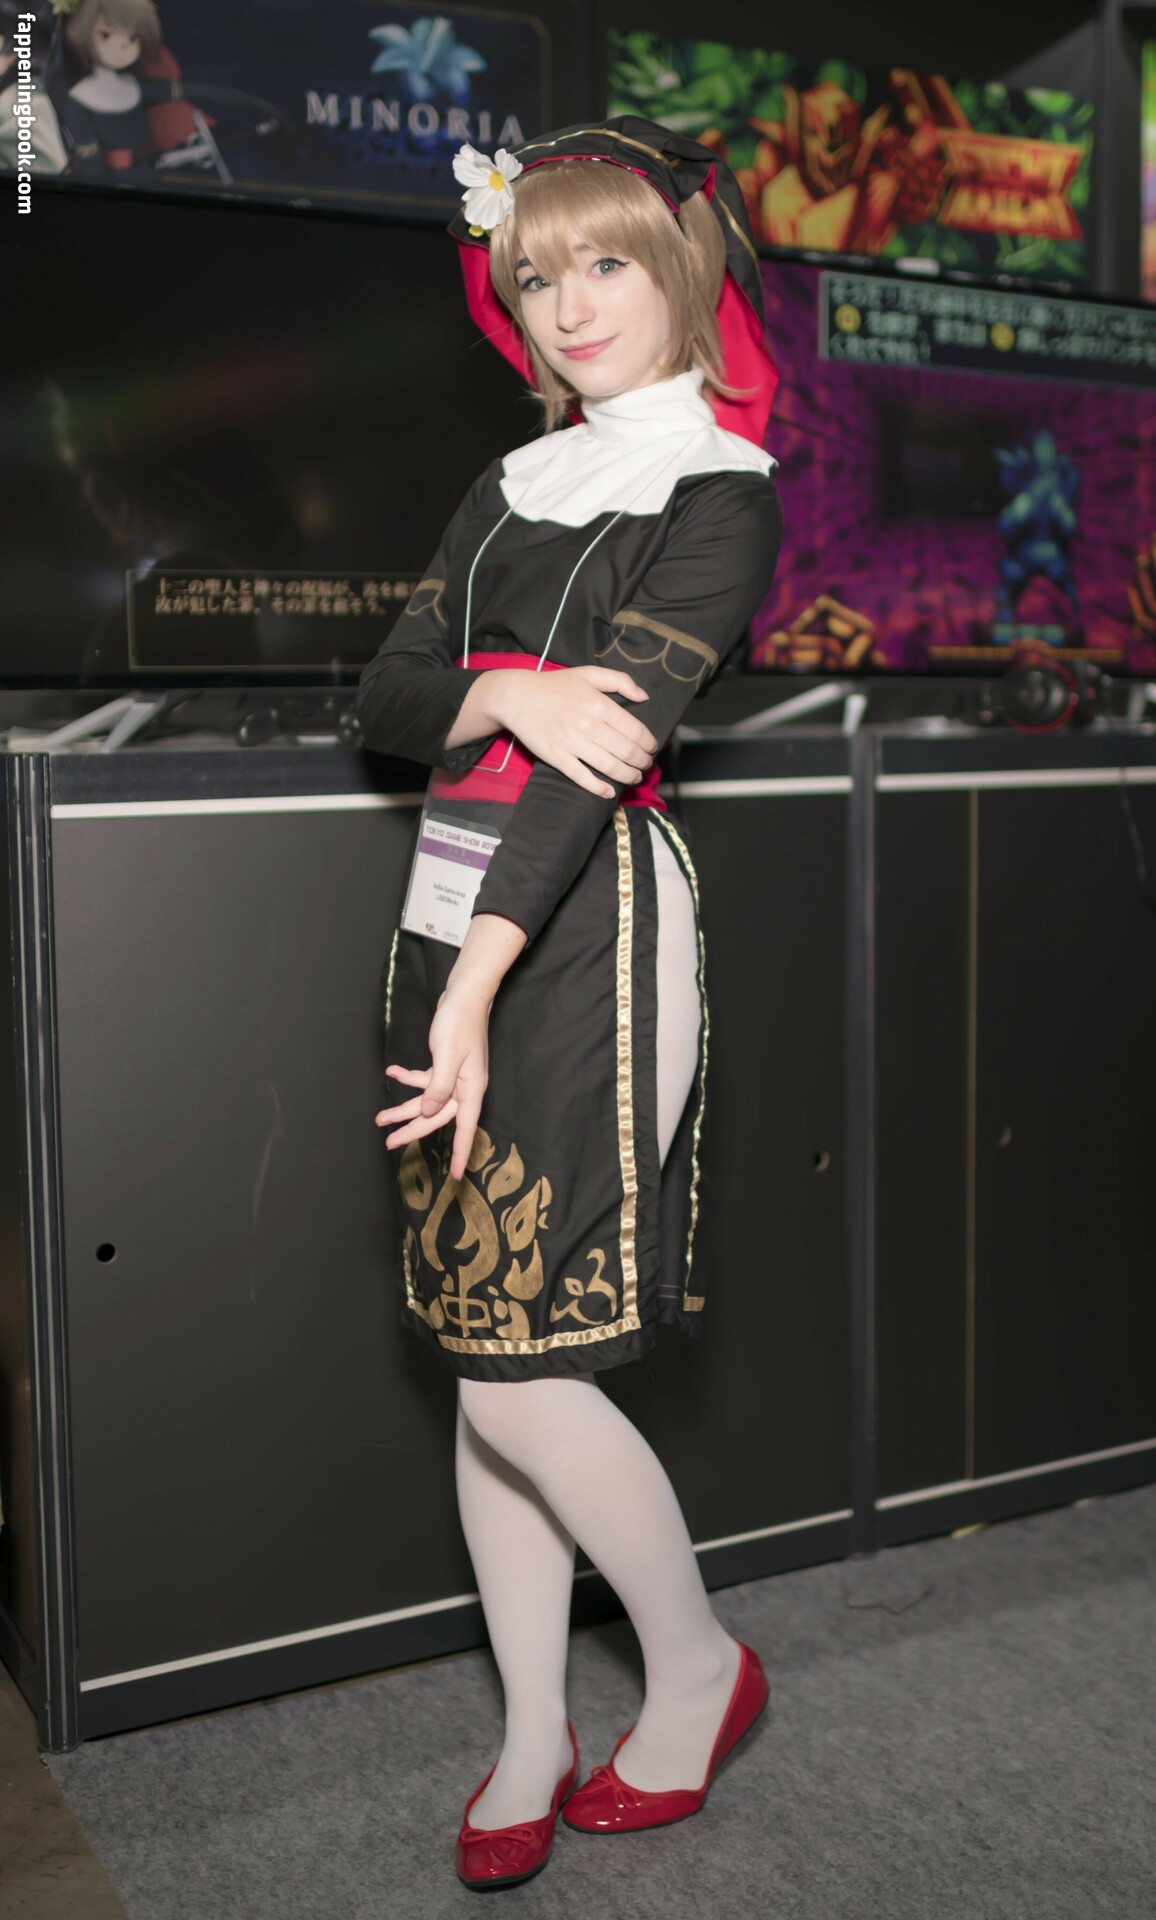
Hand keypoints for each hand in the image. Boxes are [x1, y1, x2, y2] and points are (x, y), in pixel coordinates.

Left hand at [374, 980, 490, 1181]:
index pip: (465, 1128)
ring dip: (404, 1107)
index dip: (460, 1152)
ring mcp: (455, 1077)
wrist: (465, 995)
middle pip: (437, 1117)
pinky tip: (393, 1073)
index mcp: (471, 1089)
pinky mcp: (446, 1065)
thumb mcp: (448, 1057)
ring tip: (380, 1117)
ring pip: (427, 1101)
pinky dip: (409, 1078)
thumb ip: (438, 1088)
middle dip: (413, 1130)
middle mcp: (464, 1087)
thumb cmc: (460, 1023)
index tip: (455, 1175)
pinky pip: (426, 1080)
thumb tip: (429, 1113)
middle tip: (389, 1143)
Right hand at [493, 664, 657, 798]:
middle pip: (627, 751)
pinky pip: (583, 778)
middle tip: (646, 765)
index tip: (652, 747)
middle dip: (643, 762)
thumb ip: (620, 681)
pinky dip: (600, 788)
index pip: (636, 730)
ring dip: (628, 776)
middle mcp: (588, 725)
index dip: (649, 743)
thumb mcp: (588, 673)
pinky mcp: (557, 757)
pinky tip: (609, 791)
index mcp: (599, 704)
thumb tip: (644, 697)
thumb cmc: (554, 685)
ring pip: (610, 767)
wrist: (516, 697)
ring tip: (634, 777)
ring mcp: (572, 743)